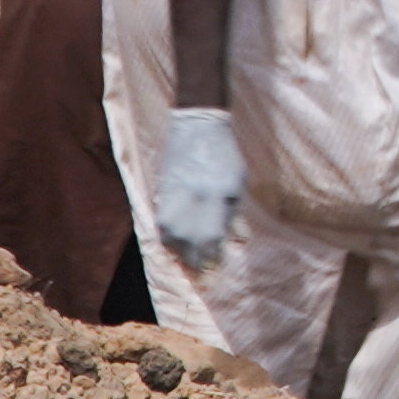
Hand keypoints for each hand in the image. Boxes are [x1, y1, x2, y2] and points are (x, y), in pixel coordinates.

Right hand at [155, 106, 244, 273]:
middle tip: (201, 273)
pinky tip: (173, 245)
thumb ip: (233, 214)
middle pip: (191, 243)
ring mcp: (176, 196)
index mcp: (217, 197)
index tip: (214, 269)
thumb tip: (233, 242)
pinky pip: (161, 224)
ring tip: (187, 261)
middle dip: (196, 261)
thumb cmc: (224, 154)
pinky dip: (167, 238)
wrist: (197, 125)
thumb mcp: (236, 183)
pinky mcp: (162, 192)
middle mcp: (194, 200)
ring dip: (180, 253)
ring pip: (172, 237)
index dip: (212, 258)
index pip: (212, 239)